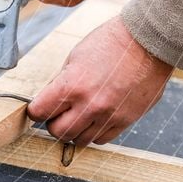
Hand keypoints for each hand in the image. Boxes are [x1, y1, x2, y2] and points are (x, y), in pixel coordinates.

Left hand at [27, 16, 172, 145]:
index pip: (40, 111)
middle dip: (53, 124)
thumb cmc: (110, 43)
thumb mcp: (75, 57)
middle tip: (57, 114)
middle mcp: (90, 105)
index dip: (35, 111)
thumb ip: (62, 83)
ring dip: (74, 130)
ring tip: (77, 116)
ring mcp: (109, 115)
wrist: (147, 42)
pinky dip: (94, 132)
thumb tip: (50, 101)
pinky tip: (94, 119)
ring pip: (80, 140)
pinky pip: (102, 139)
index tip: (38, 109)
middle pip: (58, 132)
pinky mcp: (127, 120)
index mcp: (72, 85)